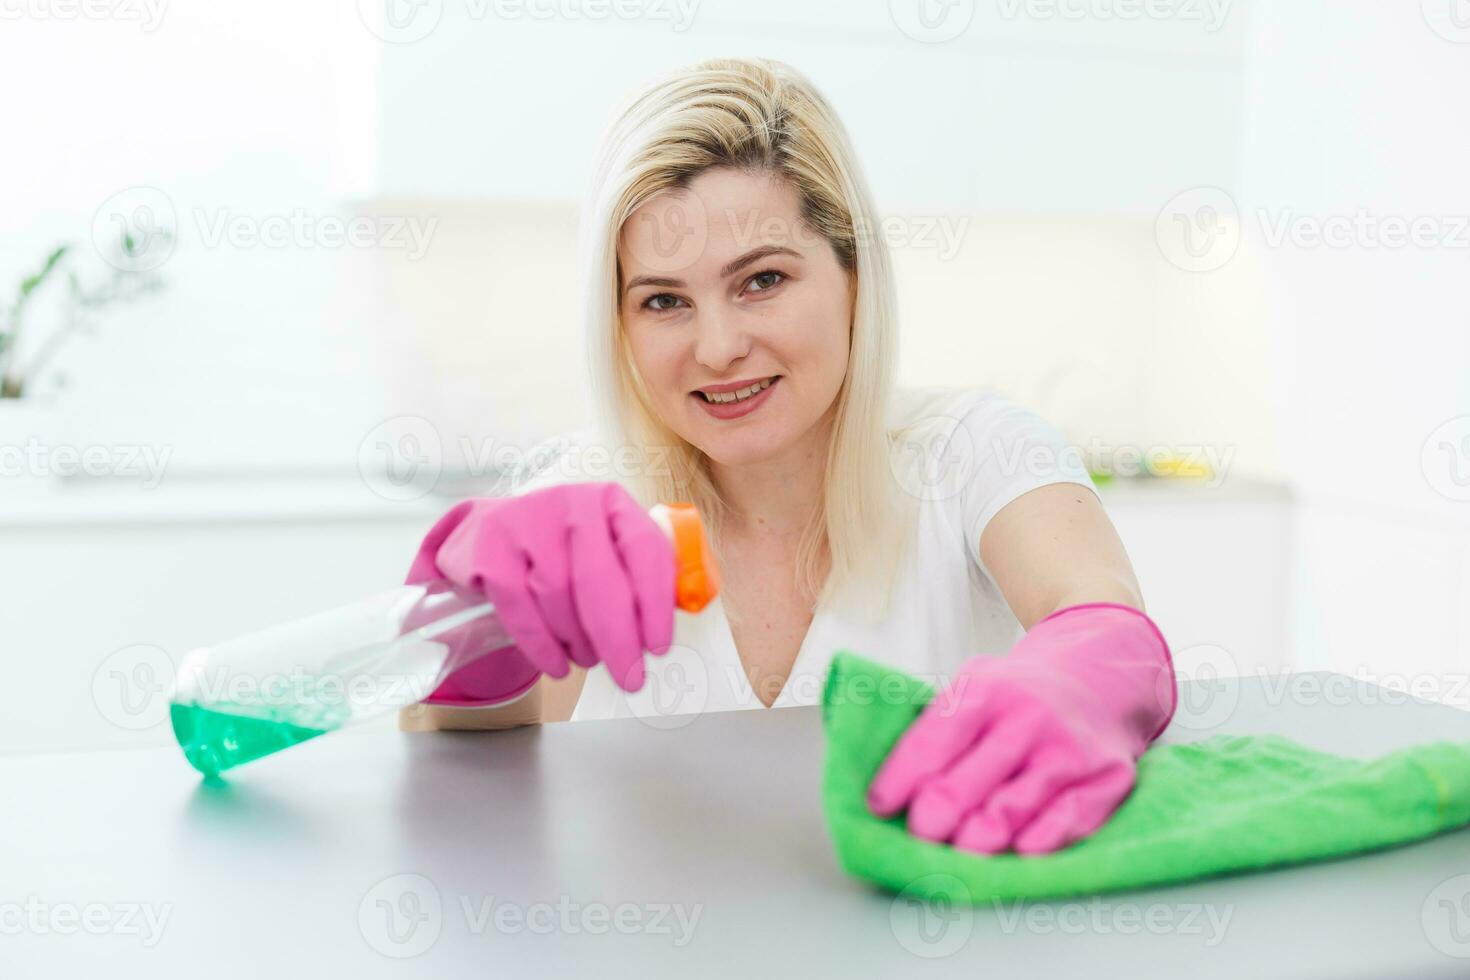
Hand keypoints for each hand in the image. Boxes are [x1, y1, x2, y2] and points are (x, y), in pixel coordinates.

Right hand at [405, 482, 675, 701]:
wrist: (487, 536)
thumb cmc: (562, 555)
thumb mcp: (606, 552)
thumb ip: (642, 580)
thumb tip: (669, 625)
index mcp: (613, 503)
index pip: (645, 550)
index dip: (656, 604)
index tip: (659, 649)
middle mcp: (570, 503)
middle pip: (600, 580)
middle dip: (619, 639)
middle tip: (630, 679)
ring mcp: (525, 521)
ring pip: (558, 596)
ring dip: (577, 642)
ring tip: (586, 659)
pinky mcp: (489, 547)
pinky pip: (519, 606)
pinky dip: (540, 645)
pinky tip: (556, 665)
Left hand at [866, 603, 1174, 854]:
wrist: (1101, 677)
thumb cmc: (1019, 695)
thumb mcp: (975, 685)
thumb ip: (937, 728)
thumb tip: (885, 789)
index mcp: (984, 691)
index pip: (930, 744)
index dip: (897, 782)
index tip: (877, 808)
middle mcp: (1027, 718)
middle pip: (965, 785)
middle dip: (932, 820)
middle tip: (918, 838)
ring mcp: (1068, 750)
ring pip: (1012, 809)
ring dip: (976, 839)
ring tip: (957, 851)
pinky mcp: (1106, 779)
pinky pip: (1068, 821)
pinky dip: (1038, 842)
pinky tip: (1016, 851)